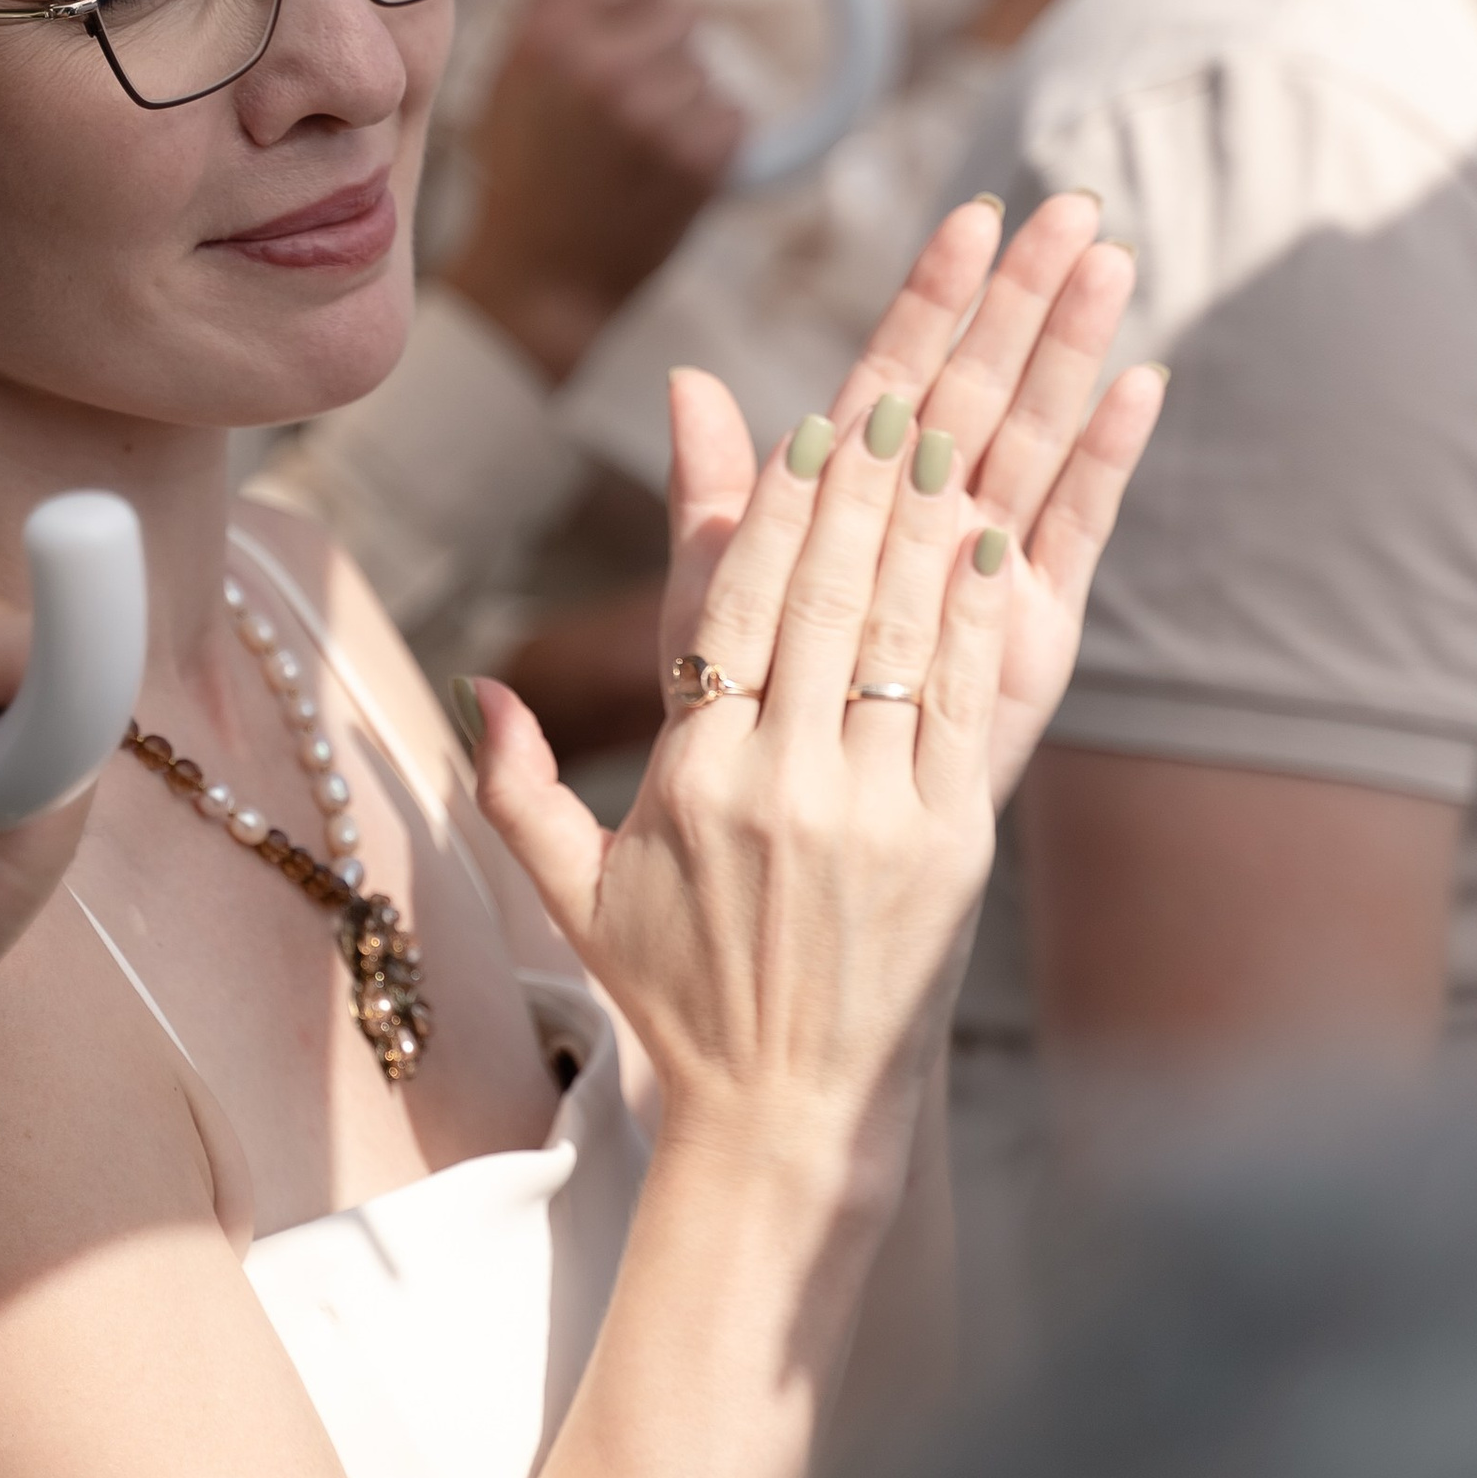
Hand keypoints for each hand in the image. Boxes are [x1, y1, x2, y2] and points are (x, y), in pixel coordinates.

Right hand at [442, 0, 743, 381]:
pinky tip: (664, 173)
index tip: (633, 22)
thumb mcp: (508, 80)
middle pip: (685, 13)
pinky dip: (710, 145)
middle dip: (664, 52)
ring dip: (684, 105)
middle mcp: (600, 66)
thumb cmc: (522, 178)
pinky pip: (733, 117)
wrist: (539, 281)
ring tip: (635, 151)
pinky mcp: (697, 159)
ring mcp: (652, 113)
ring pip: (707, 73)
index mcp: (550, 35)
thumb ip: (550, 9)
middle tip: (627, 106)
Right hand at [472, 192, 1163, 1216]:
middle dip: (872, 465)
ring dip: (933, 508)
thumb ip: (520, 782)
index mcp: (690, 779)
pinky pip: (964, 703)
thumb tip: (476, 689)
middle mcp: (778, 781)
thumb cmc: (676, 996)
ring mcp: (871, 811)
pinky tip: (1000, 535)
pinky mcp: (949, 844)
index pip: (739, 607)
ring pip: (901, 627)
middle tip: (911, 359)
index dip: (783, 501)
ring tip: (965, 407)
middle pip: (829, 588)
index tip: (817, 412)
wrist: (783, 1118)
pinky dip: (979, 613)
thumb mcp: (576, 886)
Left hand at [661, 192, 1160, 809]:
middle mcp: (925, 535)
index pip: (890, 378)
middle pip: (976, 392)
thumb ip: (715, 504)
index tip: (970, 216)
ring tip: (1110, 260)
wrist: (790, 882)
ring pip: (1034, 441)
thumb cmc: (735, 755)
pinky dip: (1108, 462)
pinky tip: (1143, 385)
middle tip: (1070, 203)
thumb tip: (686, 379)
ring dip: (1073, 351)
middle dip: (1019, 299)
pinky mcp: (1034, 639)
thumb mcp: (706, 623)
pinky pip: (1072, 534)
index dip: (928, 301)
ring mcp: (985, 582)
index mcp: (846, 514)